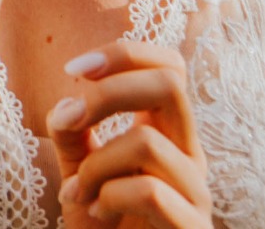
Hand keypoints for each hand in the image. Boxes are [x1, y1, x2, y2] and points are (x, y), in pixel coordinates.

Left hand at [50, 41, 212, 227]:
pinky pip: (152, 192)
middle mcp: (190, 156)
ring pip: (148, 142)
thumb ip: (72, 135)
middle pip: (171, 84)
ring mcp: (198, 193)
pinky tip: (96, 212)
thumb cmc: (106, 227)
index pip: (170, 66)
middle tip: (69, 119)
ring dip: (96, 163)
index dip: (125, 53)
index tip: (73, 69)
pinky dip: (110, 196)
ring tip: (76, 191)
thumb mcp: (80, 173)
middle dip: (108, 92)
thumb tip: (67, 105)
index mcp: (166, 133)